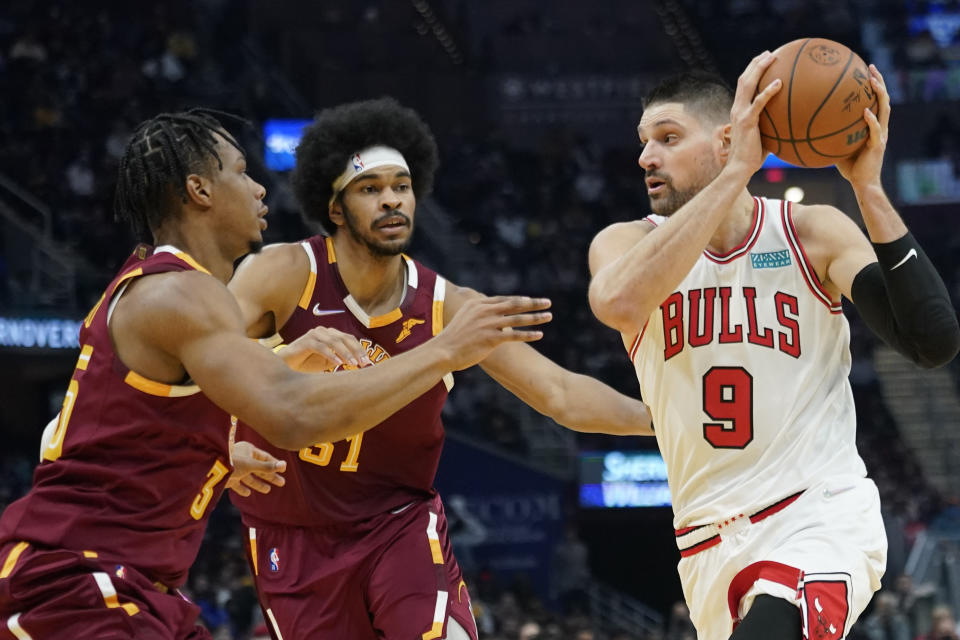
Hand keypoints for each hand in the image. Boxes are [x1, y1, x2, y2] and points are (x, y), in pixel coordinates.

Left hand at [226, 440, 286, 496]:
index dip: (274, 464)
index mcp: (248, 450)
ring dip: (258, 483)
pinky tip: (247, 493)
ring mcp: (234, 468)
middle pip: (259, 469)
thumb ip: (267, 467)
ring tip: (268, 490)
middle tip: (282, 483)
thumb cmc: (232, 461)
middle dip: (270, 476)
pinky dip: (242, 488)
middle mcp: (242, 458)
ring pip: (249, 477)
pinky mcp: (226, 478)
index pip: (265, 458)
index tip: (283, 470)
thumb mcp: (251, 465)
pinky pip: (236, 484)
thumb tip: (284, 465)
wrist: (208, 467)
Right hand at [281, 326, 372, 371]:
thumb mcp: (329, 362)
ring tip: (353, 364)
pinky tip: (337, 364)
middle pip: (345, 338)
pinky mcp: (306, 341)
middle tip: (364, 362)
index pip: (349, 339)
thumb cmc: (308, 363)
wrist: (287, 365)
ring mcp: (314, 334)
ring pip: (334, 341)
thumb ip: (342, 359)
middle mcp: (324, 331)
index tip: (368, 361)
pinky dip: (330, 355)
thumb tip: (358, 363)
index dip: (360, 349)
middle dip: (356, 351)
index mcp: (331, 334)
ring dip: (345, 353)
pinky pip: (321, 347)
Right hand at [436, 295, 551, 370]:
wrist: (443, 351)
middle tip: (548, 302)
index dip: (520, 300)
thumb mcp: (463, 318)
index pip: (504, 299)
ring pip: (518, 318)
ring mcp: (488, 323)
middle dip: (533, 303)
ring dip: (536, 317)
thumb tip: (489, 313)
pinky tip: (539, 334)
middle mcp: (484, 310)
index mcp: (477, 303)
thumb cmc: (452, 338)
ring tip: (549, 316)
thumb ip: (477, 313)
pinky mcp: (491, 338)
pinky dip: (528, 334)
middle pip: (515, 304)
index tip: (532, 300)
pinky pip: (514, 335)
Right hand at [728, 50, 781, 176]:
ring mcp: (740, 114)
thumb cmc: (753, 157)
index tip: (765, 61)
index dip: (752, 72)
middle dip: (756, 64)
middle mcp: (737, 108)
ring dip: (759, 69)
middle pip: (744, 79)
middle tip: (770, 53)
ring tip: (772, 57)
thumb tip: (793, 122)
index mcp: (739, 111)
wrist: (740, 168)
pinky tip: (779, 83)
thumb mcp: (765, 137)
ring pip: (747, 84)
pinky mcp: (747, 121)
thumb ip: (774, 126)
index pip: (743, 86)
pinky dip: (768, 91)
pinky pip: (758, 102)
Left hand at [835, 64, 888, 190]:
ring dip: (880, 94)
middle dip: (879, 81)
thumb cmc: (850, 168)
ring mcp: (881, 135)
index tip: (865, 70)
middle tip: (871, 66)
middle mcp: (880, 127)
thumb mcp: (838, 146)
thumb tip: (809, 125)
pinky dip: (872, 120)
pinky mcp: (878, 145)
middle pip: (883, 99)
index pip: (875, 101)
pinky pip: (876, 130)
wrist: (863, 184)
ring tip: (872, 81)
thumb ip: (831, 134)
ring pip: (884, 109)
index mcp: (873, 126)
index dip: (872, 85)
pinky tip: (866, 112)